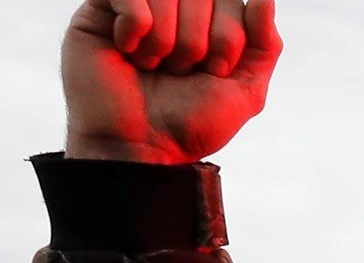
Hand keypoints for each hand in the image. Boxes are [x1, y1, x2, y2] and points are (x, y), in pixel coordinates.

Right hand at [63, 0, 280, 164]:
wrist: (138, 147)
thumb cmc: (188, 123)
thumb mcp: (244, 91)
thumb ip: (264, 44)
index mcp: (209, 23)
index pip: (232, 0)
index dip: (228, 38)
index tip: (214, 72)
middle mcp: (175, 9)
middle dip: (197, 41)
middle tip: (179, 72)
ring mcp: (137, 5)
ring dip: (165, 39)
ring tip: (153, 66)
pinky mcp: (99, 9)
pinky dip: (135, 25)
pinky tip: (126, 50)